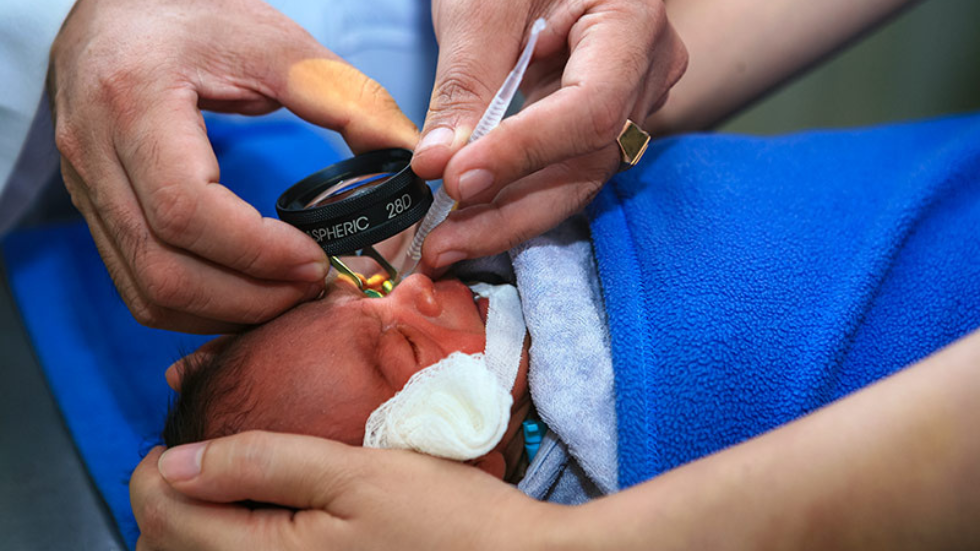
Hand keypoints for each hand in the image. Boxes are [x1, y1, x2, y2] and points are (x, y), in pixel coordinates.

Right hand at [49, 0, 418, 332]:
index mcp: (133, 99)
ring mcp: (85, 188)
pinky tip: (249, 293)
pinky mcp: (95, 211)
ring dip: (226, 312)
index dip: (257, 253)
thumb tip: (409, 156)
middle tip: (313, 288)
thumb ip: (346, 99)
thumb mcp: (274, 42)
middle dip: (250, 297)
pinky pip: (138, 286)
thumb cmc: (190, 14)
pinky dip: (198, 306)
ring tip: (288, 296)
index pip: (185, 208)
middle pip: (163, 268)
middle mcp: (93, 153)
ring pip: (146, 291)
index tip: (315, 259)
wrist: (117, 8)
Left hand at [131, 431, 563, 549]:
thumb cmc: (446, 521)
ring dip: (197, 521)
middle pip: (165, 547)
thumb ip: (265, 462)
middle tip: (213, 455)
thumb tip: (177, 459)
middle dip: (172, 496)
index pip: (161, 514)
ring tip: (238, 482)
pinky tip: (268, 512)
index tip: (191, 434)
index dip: (159, 464)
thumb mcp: (357, 473)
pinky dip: (230, 538)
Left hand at [411, 0, 686, 268]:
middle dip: (511, 213)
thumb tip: (438, 165)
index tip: (457, 181)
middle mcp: (647, 70)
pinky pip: (562, 170)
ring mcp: (630, 100)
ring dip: (506, 217)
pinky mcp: (598, 119)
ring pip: (575, 179)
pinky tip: (468, 219)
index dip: (524, 153)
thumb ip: (466, 79)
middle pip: (588, 163)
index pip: (590, 108)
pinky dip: (512, 197)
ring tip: (445, 244)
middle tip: (443, 246)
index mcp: (633, 20)